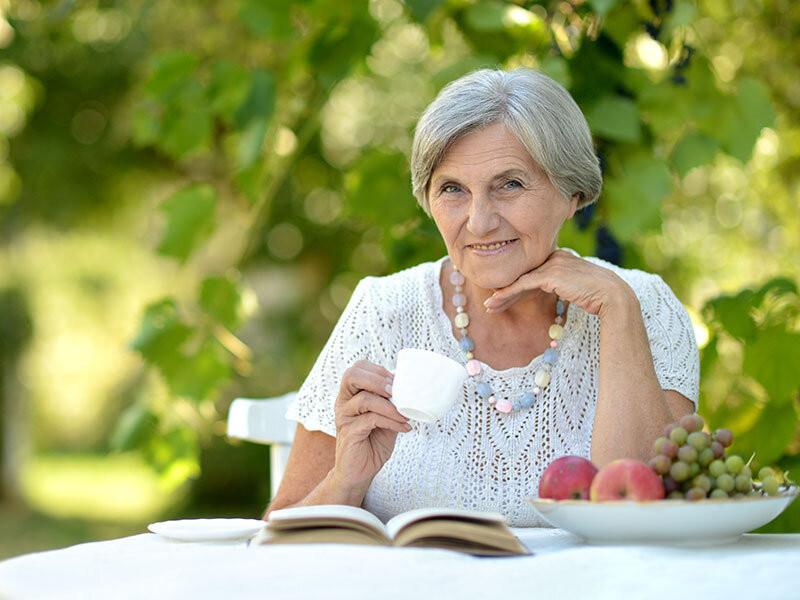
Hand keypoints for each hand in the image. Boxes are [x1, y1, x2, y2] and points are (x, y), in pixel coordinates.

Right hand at [333, 360, 410, 490]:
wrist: (360, 472)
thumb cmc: (373, 443)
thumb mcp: (386, 418)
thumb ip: (391, 403)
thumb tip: (410, 389)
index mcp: (350, 394)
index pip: (357, 368)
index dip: (377, 370)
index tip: (396, 381)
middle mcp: (343, 402)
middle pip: (351, 375)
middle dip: (377, 380)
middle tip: (395, 391)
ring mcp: (344, 417)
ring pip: (364, 399)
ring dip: (390, 406)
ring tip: (405, 414)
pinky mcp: (349, 433)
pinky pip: (371, 420)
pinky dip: (391, 421)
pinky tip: (403, 428)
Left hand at [482, 248, 634, 317]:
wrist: (612, 296)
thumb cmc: (599, 296)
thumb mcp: (576, 287)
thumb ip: (561, 285)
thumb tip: (551, 293)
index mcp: (561, 257)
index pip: (534, 272)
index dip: (518, 287)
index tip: (504, 298)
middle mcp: (555, 256)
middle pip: (525, 275)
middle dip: (507, 291)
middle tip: (491, 303)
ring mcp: (552, 264)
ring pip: (521, 280)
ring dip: (503, 294)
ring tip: (489, 306)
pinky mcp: (549, 274)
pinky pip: (523, 285)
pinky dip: (507, 294)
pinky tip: (496, 302)